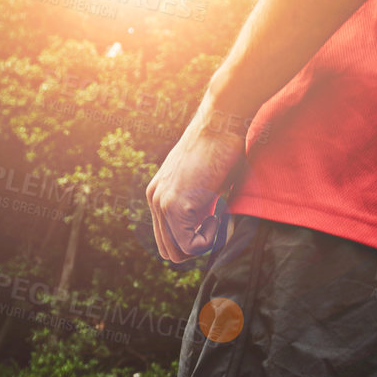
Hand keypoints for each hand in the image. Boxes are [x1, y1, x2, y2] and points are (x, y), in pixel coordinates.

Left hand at [145, 92, 250, 263]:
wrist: (221, 124)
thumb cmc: (222, 148)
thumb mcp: (203, 181)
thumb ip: (198, 204)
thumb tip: (210, 229)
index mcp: (158, 194)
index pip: (167, 239)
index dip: (192, 241)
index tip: (214, 221)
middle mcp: (154, 199)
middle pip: (169, 250)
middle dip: (195, 248)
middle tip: (217, 225)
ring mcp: (162, 203)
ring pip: (177, 252)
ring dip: (203, 244)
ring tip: (218, 216)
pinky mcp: (174, 206)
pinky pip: (190, 245)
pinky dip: (209, 239)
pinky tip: (218, 213)